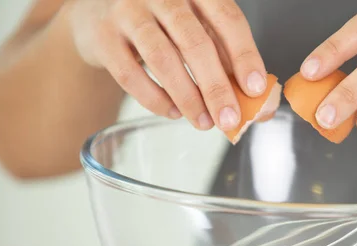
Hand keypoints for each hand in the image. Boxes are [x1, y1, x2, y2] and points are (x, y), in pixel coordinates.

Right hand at [65, 0, 266, 130]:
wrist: (98, 13)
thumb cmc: (162, 24)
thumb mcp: (197, 28)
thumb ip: (225, 59)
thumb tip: (259, 104)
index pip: (227, 19)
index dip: (244, 55)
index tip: (255, 89)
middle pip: (195, 42)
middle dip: (216, 87)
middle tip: (229, 120)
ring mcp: (128, 11)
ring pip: (163, 58)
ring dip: (188, 97)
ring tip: (204, 122)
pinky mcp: (103, 36)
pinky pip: (130, 74)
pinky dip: (155, 99)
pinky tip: (172, 112)